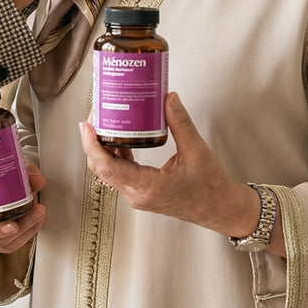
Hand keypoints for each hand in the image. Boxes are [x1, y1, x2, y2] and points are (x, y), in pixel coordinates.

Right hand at [0, 160, 47, 253]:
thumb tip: (36, 180)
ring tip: (35, 213)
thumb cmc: (7, 173)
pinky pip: (10, 245)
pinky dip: (27, 234)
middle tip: (12, 225)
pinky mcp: (0, 240)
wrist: (18, 182)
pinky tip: (36, 219)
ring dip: (20, 231)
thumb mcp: (15, 165)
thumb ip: (25, 171)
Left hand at [78, 92, 268, 242]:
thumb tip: (168, 98)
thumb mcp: (197, 151)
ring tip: (105, 121)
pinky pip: (120, 173)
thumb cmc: (210, 187)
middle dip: (93, 141)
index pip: (107, 167)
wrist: (220, 209)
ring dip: (103, 147)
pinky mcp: (141, 192)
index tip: (87, 124)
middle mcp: (137, 194)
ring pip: (109, 171)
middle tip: (96, 114)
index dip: (92, 145)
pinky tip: (121, 136)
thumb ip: (180, 123)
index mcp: (147, 187)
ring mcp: (138, 195)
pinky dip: (116, 154)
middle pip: (102, 167)